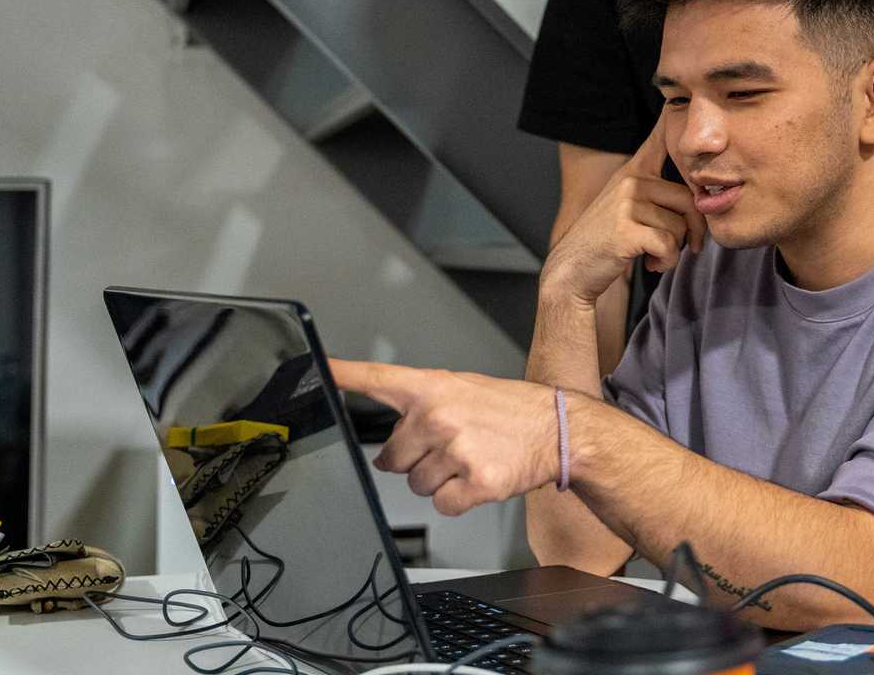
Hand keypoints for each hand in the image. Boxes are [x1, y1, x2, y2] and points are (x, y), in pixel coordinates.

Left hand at [330, 359, 558, 515]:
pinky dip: (459, 499)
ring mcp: (456, 449)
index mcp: (433, 388)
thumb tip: (391, 440)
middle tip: (450, 447)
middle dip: (415, 460)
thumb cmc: (512, 411)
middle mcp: (439, 416)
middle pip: (391, 458)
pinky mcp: (475, 482)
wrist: (561, 429)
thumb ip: (423, 406)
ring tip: (471, 458)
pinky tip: (479, 478)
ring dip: (440, 480)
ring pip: (416, 485)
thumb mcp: (465, 390)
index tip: (312, 368)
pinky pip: (443, 505)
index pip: (375, 379)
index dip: (338, 375)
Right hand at [541, 110, 705, 304]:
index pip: (657, 140)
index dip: (670, 120)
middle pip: (689, 199)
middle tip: (683, 246)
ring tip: (653, 254)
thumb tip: (700, 198)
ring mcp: (626, 203)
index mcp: (633, 173)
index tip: (676, 97)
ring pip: (680, 227)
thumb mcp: (625, 206)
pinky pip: (669, 245)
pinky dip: (666, 262)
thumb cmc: (608, 241)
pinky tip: (651, 264)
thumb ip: (654, 194)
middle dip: (692, 230)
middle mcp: (630, 181)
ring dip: (675, 250)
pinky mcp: (626, 228)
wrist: (573, 270)